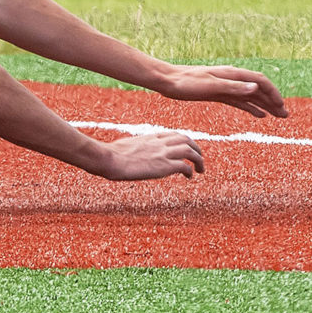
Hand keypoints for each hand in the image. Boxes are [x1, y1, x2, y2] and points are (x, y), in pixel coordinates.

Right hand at [88, 127, 205, 180]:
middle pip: (186, 139)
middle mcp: (160, 143)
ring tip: (201, 169)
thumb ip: (133, 147)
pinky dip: (190, 171)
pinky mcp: (164, 165)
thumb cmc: (111, 154)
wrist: (110, 159)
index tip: (187, 149)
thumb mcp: (125, 145)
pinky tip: (190, 177)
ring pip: (190, 151)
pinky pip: (184, 166)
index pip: (174, 135)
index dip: (184, 141)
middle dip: (196, 148)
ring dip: (199, 160)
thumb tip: (126, 152)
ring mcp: (162, 153)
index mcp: (151, 137)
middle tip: (199, 158)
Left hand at [157, 64, 286, 119]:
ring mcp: (226, 86)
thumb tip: (255, 89)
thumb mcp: (210, 87)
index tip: (282, 107)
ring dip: (266, 105)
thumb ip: (233, 87)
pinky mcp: (219, 94)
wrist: (168, 82)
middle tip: (286, 116)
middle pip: (259, 89)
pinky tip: (259, 115)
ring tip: (278, 116)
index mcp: (233, 75)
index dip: (273, 94)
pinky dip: (252, 108)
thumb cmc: (186, 83)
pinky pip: (240, 101)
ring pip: (251, 96)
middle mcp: (232, 79)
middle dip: (273, 101)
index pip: (260, 82)